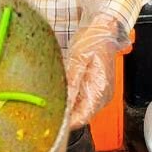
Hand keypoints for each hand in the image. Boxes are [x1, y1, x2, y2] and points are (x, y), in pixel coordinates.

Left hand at [63, 14, 126, 129]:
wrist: (105, 30)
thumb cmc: (94, 40)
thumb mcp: (79, 58)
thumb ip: (72, 80)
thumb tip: (64, 98)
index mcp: (100, 89)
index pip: (83, 116)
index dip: (67, 122)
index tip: (53, 121)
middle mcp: (103, 95)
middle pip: (82, 114)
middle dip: (66, 115)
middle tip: (47, 112)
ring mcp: (101, 92)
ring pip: (82, 108)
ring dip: (69, 107)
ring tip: (52, 102)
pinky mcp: (97, 88)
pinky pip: (84, 99)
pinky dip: (73, 99)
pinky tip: (62, 93)